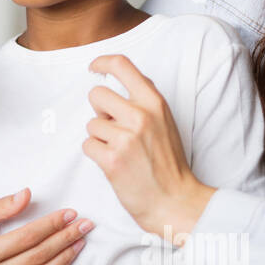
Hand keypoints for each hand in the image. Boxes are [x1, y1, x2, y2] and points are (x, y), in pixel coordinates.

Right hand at [0, 188, 92, 264]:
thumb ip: (2, 206)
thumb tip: (28, 194)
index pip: (26, 238)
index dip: (51, 225)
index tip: (70, 213)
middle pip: (37, 257)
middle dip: (64, 239)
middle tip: (85, 225)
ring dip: (65, 259)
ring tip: (80, 243)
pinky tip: (66, 262)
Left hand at [82, 54, 215, 238]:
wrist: (176, 201)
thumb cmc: (169, 164)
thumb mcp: (164, 122)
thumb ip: (143, 102)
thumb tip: (114, 84)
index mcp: (155, 102)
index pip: (122, 65)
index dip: (102, 63)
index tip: (94, 68)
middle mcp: (140, 115)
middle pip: (96, 95)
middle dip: (99, 111)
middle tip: (113, 128)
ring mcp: (126, 137)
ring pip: (91, 124)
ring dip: (99, 138)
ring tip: (120, 151)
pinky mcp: (112, 159)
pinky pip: (87, 145)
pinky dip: (96, 155)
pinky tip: (114, 163)